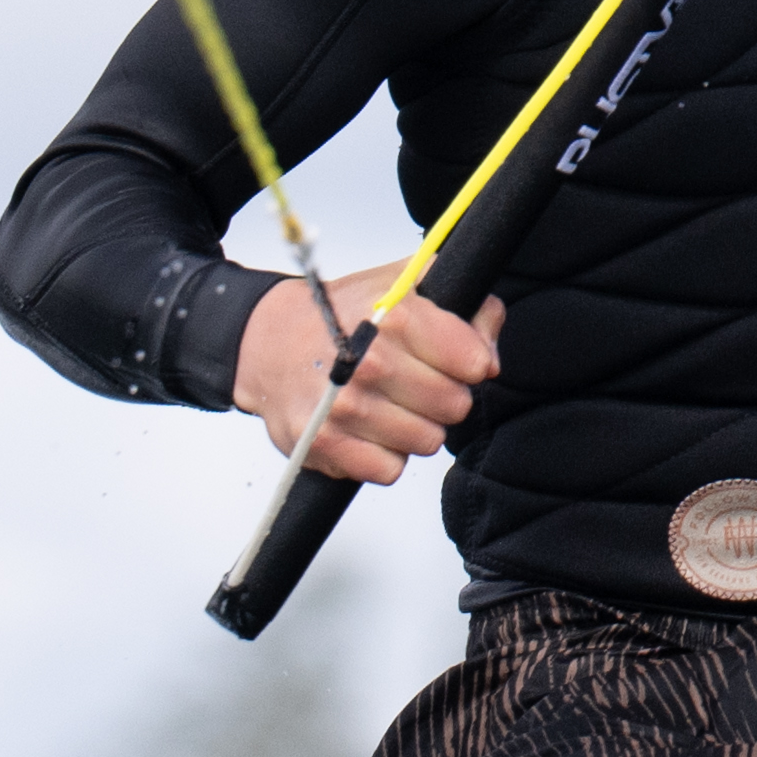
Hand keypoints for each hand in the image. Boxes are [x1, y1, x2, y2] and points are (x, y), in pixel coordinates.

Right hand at [237, 265, 501, 484]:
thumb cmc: (336, 317)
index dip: (468, 362)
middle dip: (442, 398)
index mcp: (394, 316)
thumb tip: (489, 357)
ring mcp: (345, 407)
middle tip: (413, 384)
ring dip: (414, 429)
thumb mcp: (403, 286)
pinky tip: (366, 428)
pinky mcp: (326, 445)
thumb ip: (463, 308)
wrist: (267, 343)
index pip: (473, 362)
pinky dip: (383, 455)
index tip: (450, 359)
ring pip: (427, 442)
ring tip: (388, 405)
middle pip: (455, 406)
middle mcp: (369, 362)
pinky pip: (390, 470)